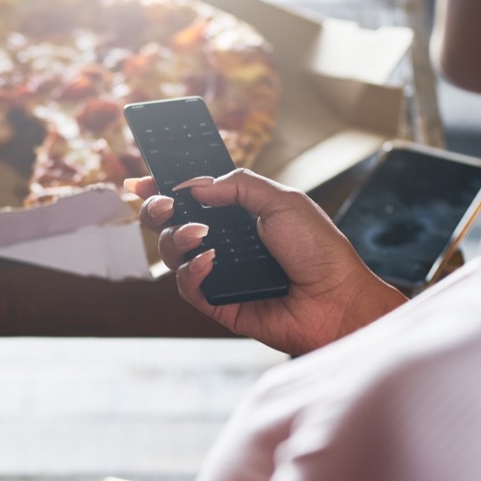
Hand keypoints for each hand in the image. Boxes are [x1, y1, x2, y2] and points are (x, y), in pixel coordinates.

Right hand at [130, 169, 405, 354]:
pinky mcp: (218, 303)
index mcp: (238, 214)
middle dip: (158, 209)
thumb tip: (196, 185)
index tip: (143, 178)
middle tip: (164, 204)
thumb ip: (238, 186)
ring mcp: (219, 272)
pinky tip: (209, 261)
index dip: (164, 187)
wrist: (337, 299)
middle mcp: (224, 242)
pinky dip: (192, 271)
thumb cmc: (320, 250)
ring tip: (200, 234)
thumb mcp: (282, 201)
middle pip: (171, 223)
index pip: (192, 197)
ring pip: (173, 253)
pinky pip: (187, 286)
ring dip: (176, 238)